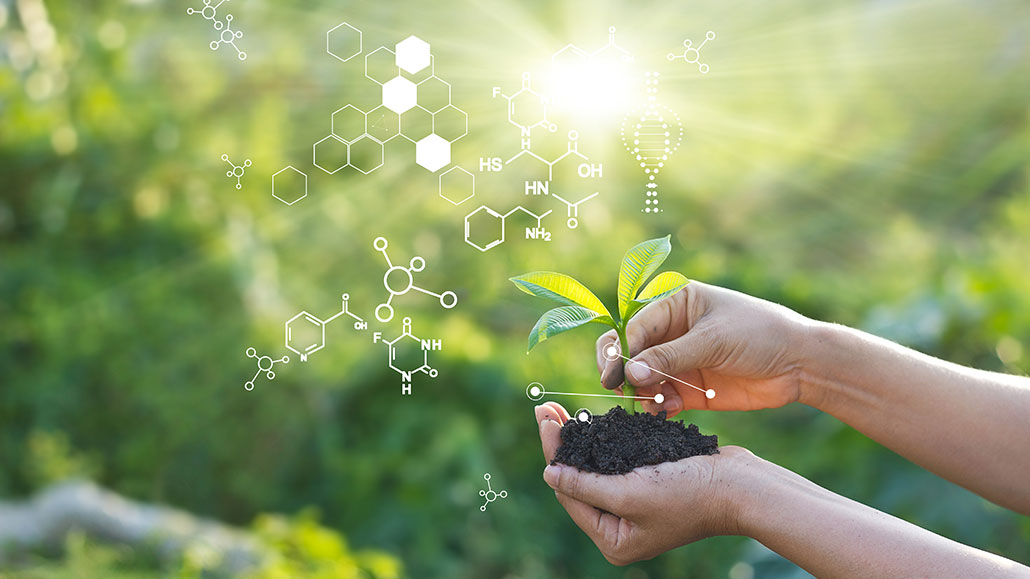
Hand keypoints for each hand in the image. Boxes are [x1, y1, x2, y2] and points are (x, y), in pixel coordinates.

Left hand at [534, 402, 751, 564]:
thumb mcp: (630, 493)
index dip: (553, 453)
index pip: (569, 492)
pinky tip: (589, 420)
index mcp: (613, 540)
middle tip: (544, 408)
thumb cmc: (689, 493)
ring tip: (559, 411)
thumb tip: (548, 475)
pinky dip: (602, 441)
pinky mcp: (648, 484)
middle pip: (578, 480)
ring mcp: (635, 505)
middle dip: (562, 444)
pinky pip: (616, 462)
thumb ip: (586, 485)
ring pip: (595, 468)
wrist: (740, 484)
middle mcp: (621, 526)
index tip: (542, 417)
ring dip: (579, 439)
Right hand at [596, 281, 813, 416]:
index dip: (620, 351)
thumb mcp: (713, 340)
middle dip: (622, 371)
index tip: (614, 375)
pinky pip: (661, 399)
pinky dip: (658, 407)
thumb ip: (670, 356)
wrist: (800, 364)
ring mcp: (679, 361)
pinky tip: (666, 411)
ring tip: (652, 404)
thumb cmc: (759, 334)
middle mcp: (671, 332)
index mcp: (674, 304)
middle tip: (621, 391)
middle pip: (629, 351)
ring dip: (640, 393)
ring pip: (641, 379)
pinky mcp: (689, 389)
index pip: (634, 327)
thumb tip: (631, 373)